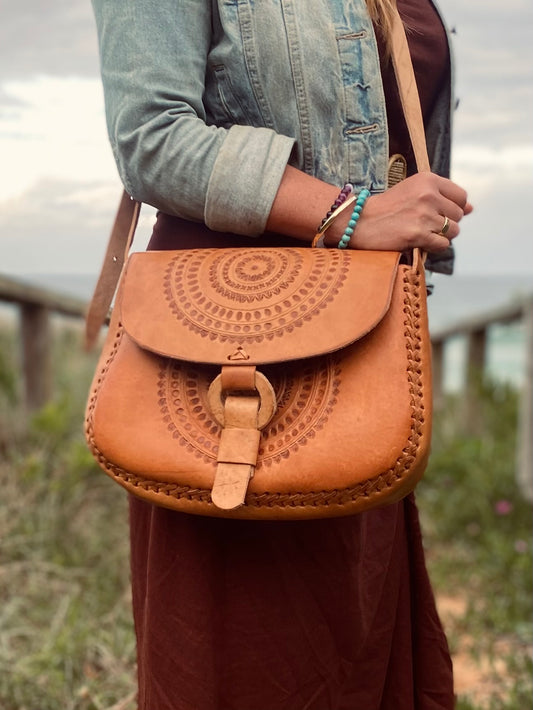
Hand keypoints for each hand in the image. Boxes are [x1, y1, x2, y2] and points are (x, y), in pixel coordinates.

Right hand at [338, 172, 472, 251]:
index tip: (438, 213)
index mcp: (428, 180)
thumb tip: (471, 208)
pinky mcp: (417, 234)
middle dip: (447, 224)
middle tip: (426, 225)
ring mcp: (423, 215)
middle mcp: (428, 195)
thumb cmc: (387, 207)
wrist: (359, 221)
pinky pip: (442, 245)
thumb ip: (444, 198)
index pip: (461, 197)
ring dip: (441, 236)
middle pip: (458, 216)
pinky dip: (434, 247)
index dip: (454, 208)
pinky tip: (420, 242)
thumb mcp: (414, 192)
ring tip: (422, 233)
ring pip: (453, 232)